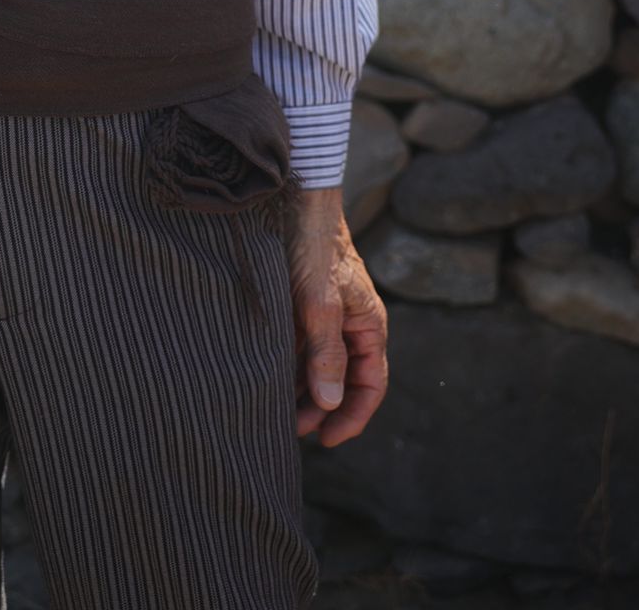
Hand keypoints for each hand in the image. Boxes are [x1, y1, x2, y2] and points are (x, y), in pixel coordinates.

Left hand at [287, 187, 387, 444]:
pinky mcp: (302, 305)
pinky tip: (266, 378)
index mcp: (368, 325)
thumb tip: (331, 403)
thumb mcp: (319, 303)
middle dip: (322, 409)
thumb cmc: (313, 246)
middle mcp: (351, 323)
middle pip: (344, 380)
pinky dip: (288, 365)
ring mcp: (326, 314)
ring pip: (319, 365)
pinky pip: (300, 346)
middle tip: (292, 430)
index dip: (352, 417)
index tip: (326, 440)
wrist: (295, 198)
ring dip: (302, 390)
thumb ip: (326, 353)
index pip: (371, 385)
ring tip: (276, 410)